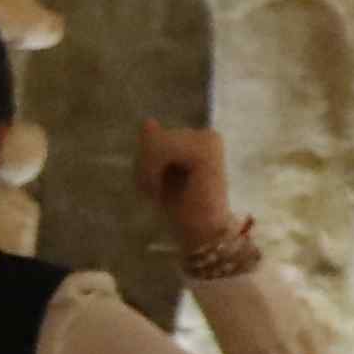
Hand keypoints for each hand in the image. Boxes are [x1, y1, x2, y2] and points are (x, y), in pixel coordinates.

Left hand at [137, 117, 236, 244]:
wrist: (203, 232)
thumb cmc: (181, 207)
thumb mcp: (157, 174)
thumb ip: (153, 147)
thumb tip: (148, 121)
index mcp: (198, 139)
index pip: (155, 136)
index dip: (145, 163)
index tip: (155, 188)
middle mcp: (207, 135)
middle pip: (154, 137)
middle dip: (144, 167)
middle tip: (155, 193)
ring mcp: (208, 140)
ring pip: (155, 142)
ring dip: (147, 172)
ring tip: (157, 193)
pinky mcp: (205, 150)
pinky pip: (162, 149)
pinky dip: (151, 172)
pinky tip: (159, 191)